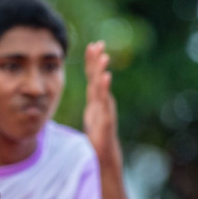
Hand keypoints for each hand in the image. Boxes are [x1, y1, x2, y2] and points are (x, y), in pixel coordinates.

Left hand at [82, 41, 120, 164]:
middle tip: (98, 43)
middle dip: (97, 61)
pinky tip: (105, 77)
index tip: (92, 45)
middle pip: (98, 78)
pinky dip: (105, 89)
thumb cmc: (99, 136)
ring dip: (102, 71)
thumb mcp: (91, 115)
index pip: (93, 77)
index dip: (92, 62)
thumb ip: (92, 103)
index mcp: (96, 100)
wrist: (105, 155)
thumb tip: (91, 93)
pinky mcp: (106, 119)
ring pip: (102, 88)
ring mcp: (105, 110)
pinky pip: (105, 102)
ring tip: (103, 57)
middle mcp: (102, 102)